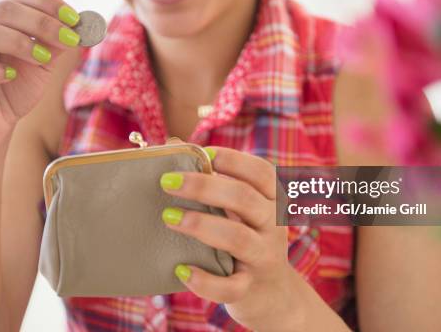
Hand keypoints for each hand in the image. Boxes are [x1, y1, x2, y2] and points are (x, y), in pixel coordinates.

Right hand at [0, 0, 81, 154]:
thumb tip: (80, 26)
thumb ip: (57, 43)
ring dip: (18, 41)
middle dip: (42, 22)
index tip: (75, 19)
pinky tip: (11, 76)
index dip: (48, 3)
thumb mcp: (43, 62)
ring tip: (42, 57)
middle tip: (69, 39)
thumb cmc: (16, 87)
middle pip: (1, 8)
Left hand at [159, 146, 306, 329]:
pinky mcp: (250, 289)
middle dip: (203, 186)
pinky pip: (229, 286)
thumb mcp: (240, 211)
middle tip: (167, 182)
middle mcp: (273, 226)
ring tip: (168, 218)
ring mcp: (264, 258)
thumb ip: (215, 181)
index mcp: (272, 201)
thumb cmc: (245, 239)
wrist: (271, 294)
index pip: (262, 172)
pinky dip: (204, 280)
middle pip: (244, 198)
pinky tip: (181, 270)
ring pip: (237, 238)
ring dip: (200, 225)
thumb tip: (172, 144)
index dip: (234, 160)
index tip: (204, 154)